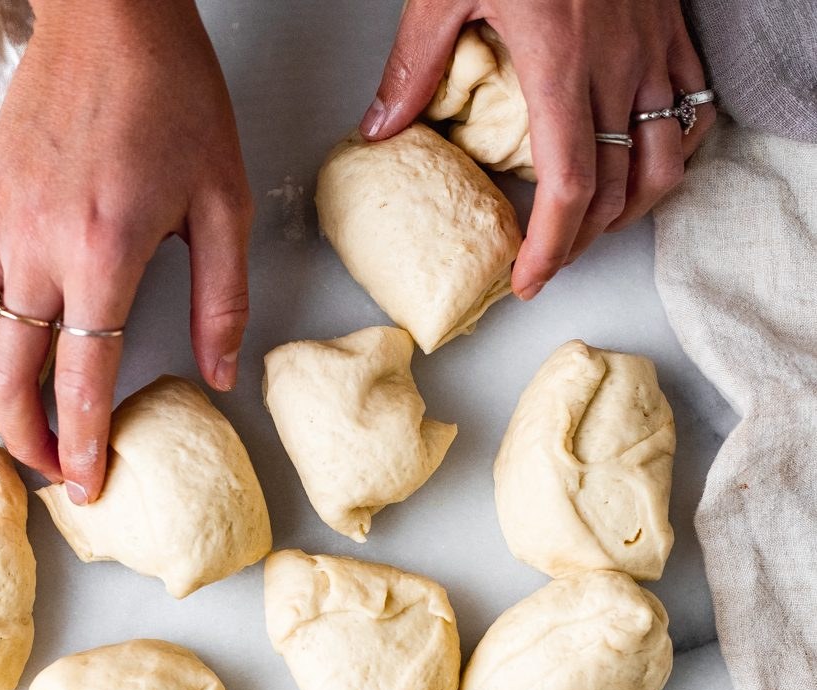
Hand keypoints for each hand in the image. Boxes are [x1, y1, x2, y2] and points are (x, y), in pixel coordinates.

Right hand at [0, 0, 252, 501]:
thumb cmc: (176, 100)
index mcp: (105, 254)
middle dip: (25, 433)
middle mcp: (38, 243)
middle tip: (43, 467)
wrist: (119, 14)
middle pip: (12, 366)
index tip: (83, 484)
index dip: (81, 442)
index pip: (84, 376)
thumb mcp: (225, 204)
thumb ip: (222, 300)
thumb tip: (220, 374)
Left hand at [360, 0, 714, 299]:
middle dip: (581, 242)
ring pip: (663, 163)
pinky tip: (639, 168)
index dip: (552, 246)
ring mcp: (652, 48)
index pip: (569, 183)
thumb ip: (415, 63)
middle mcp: (616, 64)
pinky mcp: (672, 30)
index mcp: (559, 61)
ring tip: (591, 230)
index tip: (528, 279)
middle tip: (545, 264)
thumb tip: (379, 129)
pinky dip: (669, 156)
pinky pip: (690, 113)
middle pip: (615, 189)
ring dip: (630, 211)